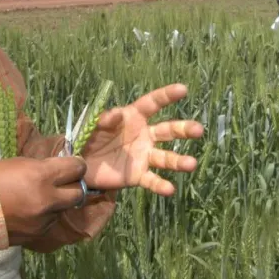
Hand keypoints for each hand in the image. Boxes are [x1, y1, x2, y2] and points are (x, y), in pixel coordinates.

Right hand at [0, 156, 87, 245]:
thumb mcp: (19, 164)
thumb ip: (44, 167)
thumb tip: (61, 169)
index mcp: (42, 176)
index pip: (76, 168)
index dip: (77, 165)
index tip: (74, 165)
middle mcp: (48, 199)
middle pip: (78, 193)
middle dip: (73, 186)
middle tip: (64, 183)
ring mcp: (43, 219)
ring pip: (63, 209)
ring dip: (57, 203)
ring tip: (39, 199)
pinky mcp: (37, 234)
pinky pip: (50, 222)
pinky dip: (45, 216)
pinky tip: (29, 212)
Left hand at [79, 84, 203, 195]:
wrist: (80, 165)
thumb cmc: (88, 138)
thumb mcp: (92, 125)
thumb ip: (104, 119)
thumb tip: (117, 114)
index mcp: (134, 117)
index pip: (153, 104)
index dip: (167, 96)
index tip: (183, 89)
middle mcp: (145, 135)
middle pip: (168, 130)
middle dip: (183, 129)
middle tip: (198, 130)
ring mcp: (144, 156)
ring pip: (166, 158)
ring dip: (179, 161)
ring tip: (191, 164)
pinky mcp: (138, 176)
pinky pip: (152, 180)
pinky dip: (160, 185)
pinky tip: (170, 189)